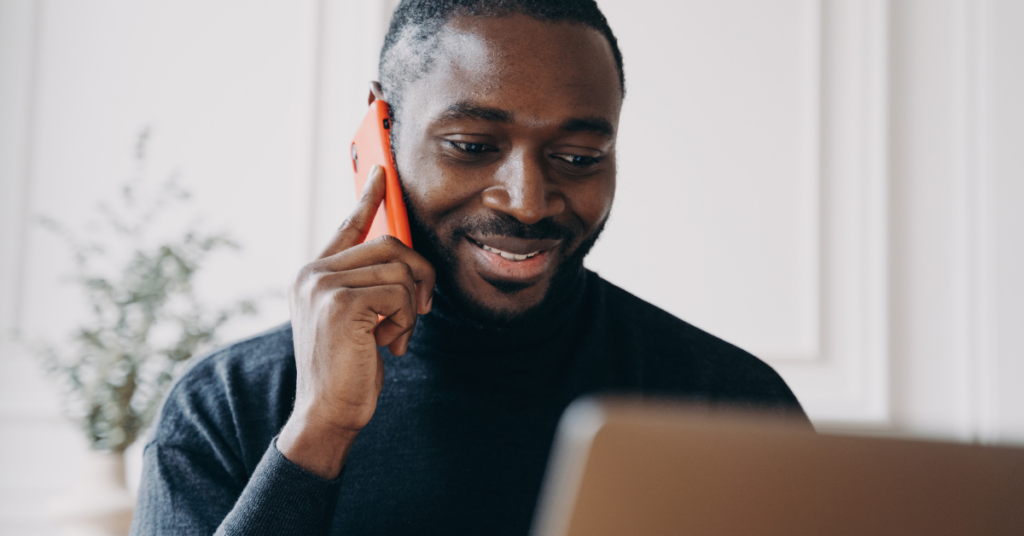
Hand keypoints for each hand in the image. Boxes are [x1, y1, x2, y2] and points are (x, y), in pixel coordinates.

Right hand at [277, 165, 434, 478]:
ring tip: (392, 336)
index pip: (347, 225)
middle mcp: (312, 273)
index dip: (368, 197)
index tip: (381, 171)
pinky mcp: (340, 303)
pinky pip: (400, 294)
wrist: (327, 411)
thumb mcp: (356, 318)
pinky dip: (406, 322)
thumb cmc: (347, 368)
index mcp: (313, 274)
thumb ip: (369, 284)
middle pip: (390, 245)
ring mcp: (322, 285)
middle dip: (418, 276)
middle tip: (419, 311)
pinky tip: (388, 345)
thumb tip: (406, 259)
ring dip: (410, 308)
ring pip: (400, 270)